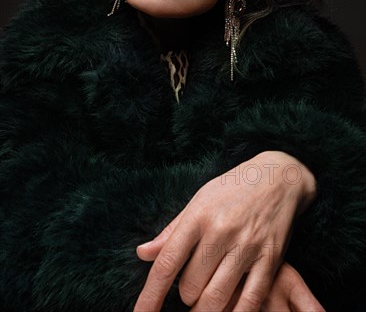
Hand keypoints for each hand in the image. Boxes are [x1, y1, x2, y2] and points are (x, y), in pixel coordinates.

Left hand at [133, 151, 315, 310]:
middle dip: (186, 295)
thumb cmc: (232, 189)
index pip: (167, 264)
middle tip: (192, 286)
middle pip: (190, 286)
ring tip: (205, 303)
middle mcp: (221, 231)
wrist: (277, 177)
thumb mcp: (198, 201)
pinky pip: (249, 300)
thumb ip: (171, 231)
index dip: (150, 296)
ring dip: (205, 310)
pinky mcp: (270, 259)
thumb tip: (142, 254)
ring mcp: (247, 246)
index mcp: (198, 216)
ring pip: (216, 299)